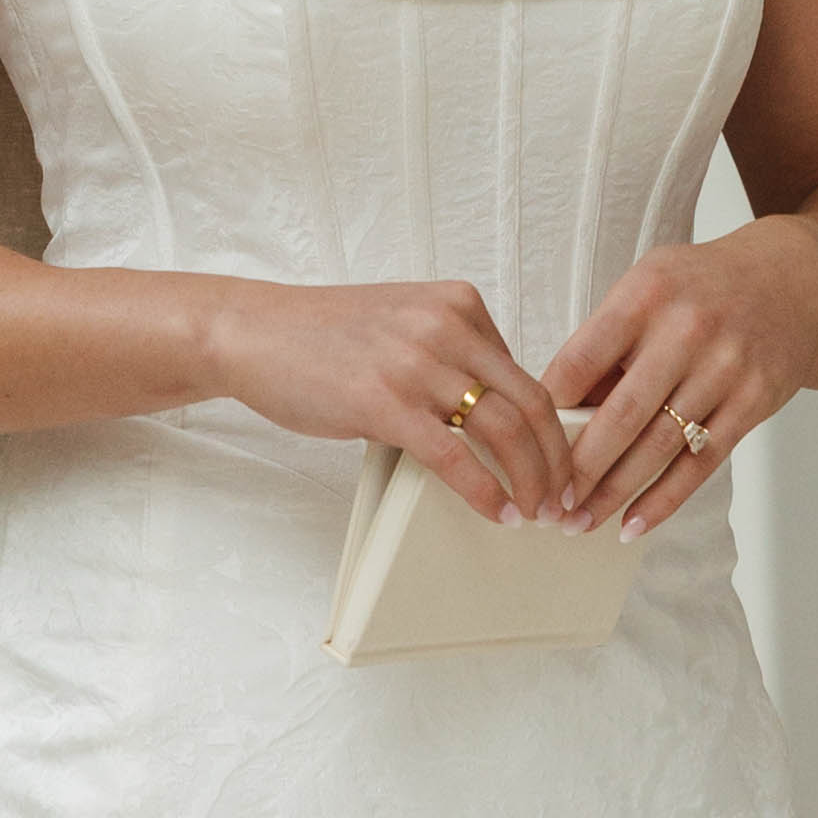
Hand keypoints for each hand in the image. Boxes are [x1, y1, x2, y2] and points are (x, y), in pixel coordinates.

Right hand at [201, 276, 574, 526]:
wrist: (254, 331)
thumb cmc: (321, 335)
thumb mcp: (404, 322)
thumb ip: (453, 354)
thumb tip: (497, 415)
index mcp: (458, 304)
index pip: (529, 374)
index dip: (554, 430)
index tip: (561, 464)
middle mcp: (445, 327)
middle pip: (530, 404)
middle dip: (557, 462)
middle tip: (563, 498)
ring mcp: (416, 364)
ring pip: (504, 432)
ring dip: (530, 481)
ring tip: (535, 512)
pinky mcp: (384, 403)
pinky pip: (455, 457)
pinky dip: (485, 491)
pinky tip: (498, 512)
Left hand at [542, 217, 817, 538]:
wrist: (791, 283)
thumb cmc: (699, 289)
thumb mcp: (647, 288)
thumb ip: (605, 344)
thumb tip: (556, 414)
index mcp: (645, 295)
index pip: (581, 360)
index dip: (547, 410)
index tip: (522, 445)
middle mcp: (686, 331)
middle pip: (620, 414)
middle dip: (577, 468)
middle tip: (546, 503)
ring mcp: (724, 368)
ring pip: (658, 446)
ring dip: (614, 493)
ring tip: (579, 522)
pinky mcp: (752, 402)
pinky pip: (701, 463)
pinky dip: (663, 500)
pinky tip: (631, 524)